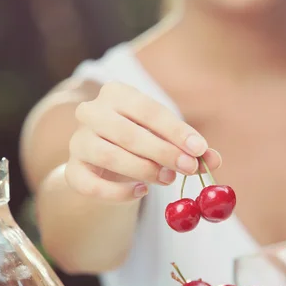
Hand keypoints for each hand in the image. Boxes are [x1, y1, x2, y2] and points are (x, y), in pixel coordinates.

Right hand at [65, 82, 220, 201]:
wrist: (104, 163)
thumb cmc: (141, 141)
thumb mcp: (165, 138)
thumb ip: (189, 148)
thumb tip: (214, 160)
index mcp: (115, 93)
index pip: (148, 110)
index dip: (176, 131)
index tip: (200, 149)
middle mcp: (91, 112)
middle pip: (128, 133)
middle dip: (163, 152)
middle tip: (189, 168)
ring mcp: (78, 142)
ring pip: (109, 156)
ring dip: (144, 170)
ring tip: (168, 179)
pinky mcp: (72, 171)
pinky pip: (92, 185)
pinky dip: (119, 192)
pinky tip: (141, 192)